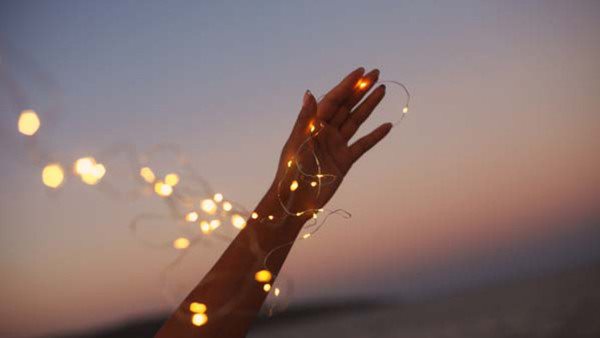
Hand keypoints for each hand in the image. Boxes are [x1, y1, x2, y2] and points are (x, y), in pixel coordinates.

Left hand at [272, 67, 391, 214]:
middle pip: (347, 106)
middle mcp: (325, 132)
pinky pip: (363, 145)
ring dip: (369, 106)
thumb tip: (309, 93)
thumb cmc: (291, 172)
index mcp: (313, 124)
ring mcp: (336, 146)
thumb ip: (306, 119)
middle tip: (376, 73)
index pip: (333, 99)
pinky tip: (386, 126)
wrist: (295, 201)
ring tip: (382, 90)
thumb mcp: (298, 143)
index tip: (361, 71)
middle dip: (361, 89)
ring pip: (356, 121)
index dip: (347, 84)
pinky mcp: (345, 161)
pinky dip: (375, 136)